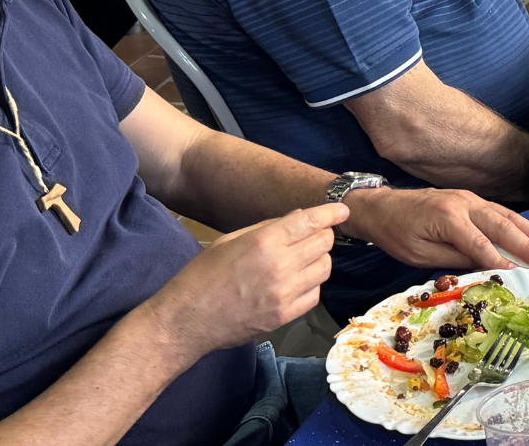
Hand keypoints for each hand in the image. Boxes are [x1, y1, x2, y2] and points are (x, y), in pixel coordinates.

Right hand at [147, 204, 345, 354]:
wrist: (187, 320)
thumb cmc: (202, 276)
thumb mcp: (230, 240)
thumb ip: (268, 228)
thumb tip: (300, 217)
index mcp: (264, 242)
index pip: (311, 221)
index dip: (331, 212)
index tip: (342, 209)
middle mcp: (280, 266)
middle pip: (323, 243)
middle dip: (323, 234)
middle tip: (314, 235)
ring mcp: (285, 294)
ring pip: (325, 268)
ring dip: (319, 259)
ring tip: (304, 259)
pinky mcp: (285, 316)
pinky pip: (315, 294)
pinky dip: (312, 285)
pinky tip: (297, 282)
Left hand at [346, 186, 528, 269]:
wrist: (381, 206)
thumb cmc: (396, 233)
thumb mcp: (419, 254)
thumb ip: (453, 259)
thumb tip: (485, 269)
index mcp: (448, 218)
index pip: (481, 243)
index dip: (502, 260)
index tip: (523, 275)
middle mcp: (464, 203)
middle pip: (502, 226)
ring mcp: (469, 198)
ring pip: (507, 216)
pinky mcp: (470, 199)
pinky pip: (500, 212)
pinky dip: (520, 223)